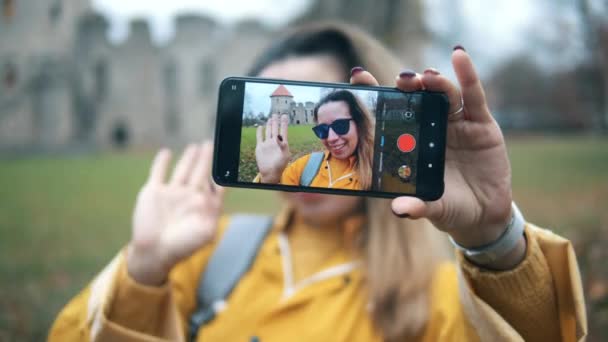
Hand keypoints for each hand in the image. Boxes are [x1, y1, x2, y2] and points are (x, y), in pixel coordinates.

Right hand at [127, 142, 224, 285]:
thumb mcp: (206, 232)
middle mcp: (190, 196)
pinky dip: (161, 162)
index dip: (223, 171)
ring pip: (183, 170)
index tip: (230, 158)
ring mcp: (172, 193)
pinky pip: (158, 173)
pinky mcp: (154, 192)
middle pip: (201, 172)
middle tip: (211, 144)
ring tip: (196, 146)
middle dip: (206, 158)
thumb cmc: (183, 246)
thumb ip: (215, 211)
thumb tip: (219, 194)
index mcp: (205, 205)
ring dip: (189, 158)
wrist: (154, 252)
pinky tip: (166, 153)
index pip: (217, 183)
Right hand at [255, 114, 290, 182]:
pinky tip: (260, 127)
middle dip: (276, 122)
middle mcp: (274, 142)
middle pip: (275, 129)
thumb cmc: (280, 165)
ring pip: (268, 132)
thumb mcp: (285, 155)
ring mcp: (267, 144)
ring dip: (269, 125)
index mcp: (282, 143)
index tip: (285, 116)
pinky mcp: (260, 147)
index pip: (283, 130)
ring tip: (270, 118)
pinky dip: (259, 132)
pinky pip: (259, 137)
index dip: (284, 123)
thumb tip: (280, 137)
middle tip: (276, 114)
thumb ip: (283, 145)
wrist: (270, 172)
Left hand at [351, 49, 516, 260]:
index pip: (390, 113)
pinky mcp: (480, 123)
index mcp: (411, 143)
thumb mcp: (432, 208)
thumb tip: (398, 209)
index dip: (374, 94)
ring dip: (433, 82)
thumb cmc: (449, 208)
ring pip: (443, 94)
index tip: (357, 76)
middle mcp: (430, 128)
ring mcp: (455, 123)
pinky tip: (458, 56)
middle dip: (406, 85)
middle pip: (416, 98)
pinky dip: (467, 75)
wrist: (483, 216)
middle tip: (399, 81)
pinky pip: (474, 96)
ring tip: (425, 78)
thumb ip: (417, 206)